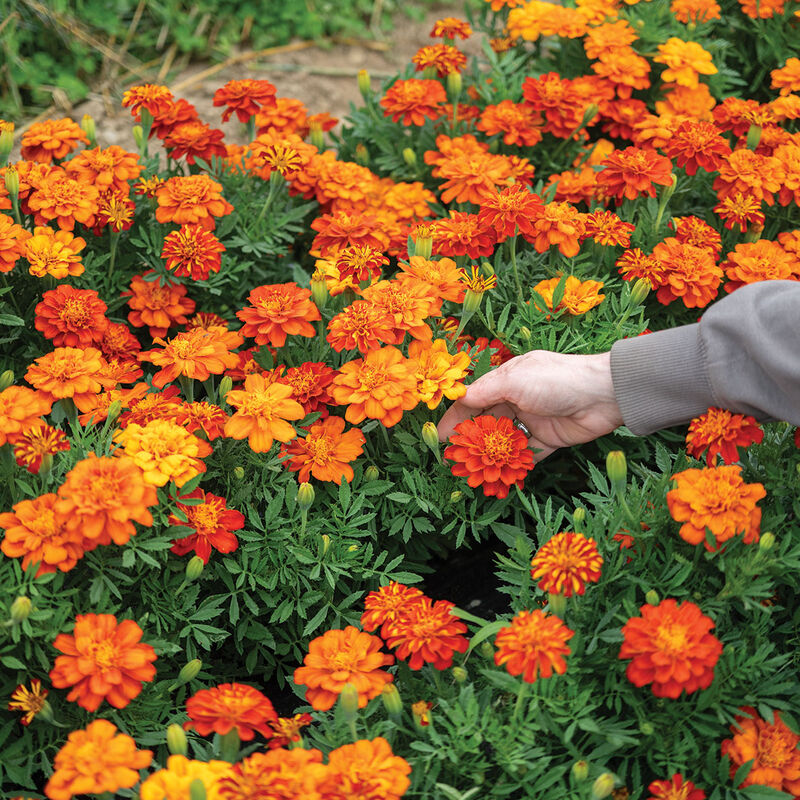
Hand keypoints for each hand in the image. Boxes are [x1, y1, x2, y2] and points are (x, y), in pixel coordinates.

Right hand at [437, 350, 623, 462]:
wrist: (604, 395)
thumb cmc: (557, 380)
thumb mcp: (515, 380)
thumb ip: (486, 391)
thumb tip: (460, 398)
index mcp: (507, 380)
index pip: (474, 400)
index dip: (456, 417)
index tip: (440, 436)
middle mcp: (517, 399)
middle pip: (486, 422)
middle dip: (470, 440)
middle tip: (454, 460)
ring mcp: (532, 421)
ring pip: (504, 441)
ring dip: (489, 455)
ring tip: (472, 472)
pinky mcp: (548, 440)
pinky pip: (525, 455)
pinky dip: (513, 465)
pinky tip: (498, 477)